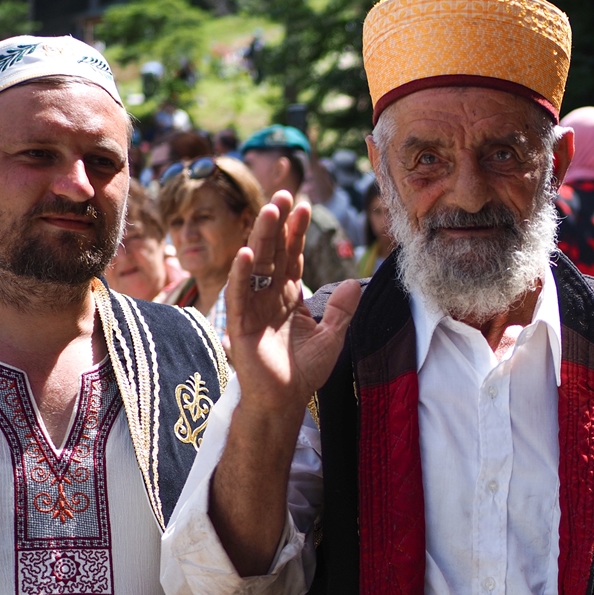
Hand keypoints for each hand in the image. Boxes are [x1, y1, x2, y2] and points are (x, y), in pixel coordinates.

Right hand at [225, 190, 360, 419]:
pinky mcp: (240, 324)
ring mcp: (253, 307)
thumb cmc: (304, 371)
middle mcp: (269, 296)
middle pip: (273, 253)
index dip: (297, 231)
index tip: (303, 205)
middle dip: (277, 223)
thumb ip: (342, 311)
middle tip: (283, 193)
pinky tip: (247, 253)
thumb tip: (353, 281)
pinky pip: (240, 294)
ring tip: (268, 211)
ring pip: (256, 266)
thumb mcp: (332, 337)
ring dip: (261, 237)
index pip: (293, 256)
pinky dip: (242, 274)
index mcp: (289, 296)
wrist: (284, 401)